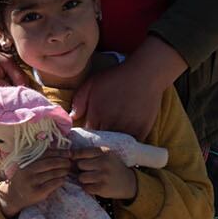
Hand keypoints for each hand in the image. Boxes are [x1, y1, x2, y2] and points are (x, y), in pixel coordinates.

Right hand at [0, 150, 71, 217]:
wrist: (12, 197)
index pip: (45, 154)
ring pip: (53, 173)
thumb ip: (38, 159)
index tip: (68, 153)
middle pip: (50, 163)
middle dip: (63, 162)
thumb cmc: (23, 180)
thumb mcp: (26, 166)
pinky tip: (63, 179)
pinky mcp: (37, 192)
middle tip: (70, 163)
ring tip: (68, 170)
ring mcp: (32, 182)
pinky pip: (53, 184)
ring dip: (63, 171)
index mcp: (26, 162)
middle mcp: (28, 171)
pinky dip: (60, 181)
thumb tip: (59, 151)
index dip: (59, 152)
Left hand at [70, 37, 184, 134]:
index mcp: (97, 114)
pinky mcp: (142, 129)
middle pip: (101, 142)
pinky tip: (126, 138)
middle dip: (99, 142)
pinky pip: (132, 143)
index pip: (88, 135)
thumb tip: (72, 118)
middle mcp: (111, 124)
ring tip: (112, 141)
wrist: (145, 73)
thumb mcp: (92, 83)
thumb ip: (79, 101)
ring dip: (114, 144)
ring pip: (117, 145)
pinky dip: (128, 143)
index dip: (88, 137)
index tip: (88, 136)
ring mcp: (128, 128)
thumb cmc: (116, 77)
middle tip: (100, 139)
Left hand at [71, 146, 137, 200]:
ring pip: (81, 177)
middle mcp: (104, 163)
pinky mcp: (102, 188)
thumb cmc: (112, 167)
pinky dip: (88, 187)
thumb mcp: (106, 155)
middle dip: (80, 168)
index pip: (82, 152)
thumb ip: (90, 153)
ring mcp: (104, 176)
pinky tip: (94, 185)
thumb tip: (68, 155)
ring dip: (83, 179)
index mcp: (104, 152)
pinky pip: (86, 187)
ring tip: (90, 178)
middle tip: (85, 170)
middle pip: (80, 165)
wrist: (128, 182)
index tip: (72, 158)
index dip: (74, 156)